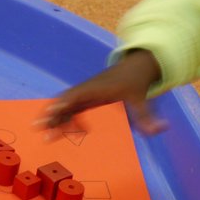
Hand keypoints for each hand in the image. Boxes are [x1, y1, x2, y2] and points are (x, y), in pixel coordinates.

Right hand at [38, 49, 167, 135]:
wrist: (135, 67)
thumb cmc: (136, 82)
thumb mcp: (142, 99)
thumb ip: (147, 116)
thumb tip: (161, 129)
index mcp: (98, 88)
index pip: (78, 95)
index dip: (65, 102)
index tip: (54, 110)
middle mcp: (88, 90)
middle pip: (66, 101)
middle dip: (52, 113)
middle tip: (39, 126)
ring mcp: (85, 94)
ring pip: (65, 105)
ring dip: (53, 117)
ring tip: (41, 131)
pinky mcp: (86, 99)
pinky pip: (70, 108)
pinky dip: (60, 117)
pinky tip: (54, 130)